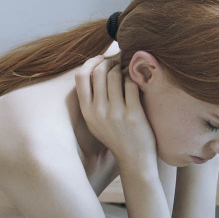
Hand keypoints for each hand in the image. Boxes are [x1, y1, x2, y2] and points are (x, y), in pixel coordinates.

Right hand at [75, 54, 158, 173]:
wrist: (134, 158)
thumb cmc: (116, 136)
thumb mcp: (95, 121)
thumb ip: (92, 99)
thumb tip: (95, 68)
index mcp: (87, 112)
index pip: (81, 77)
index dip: (91, 63)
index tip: (101, 59)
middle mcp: (98, 112)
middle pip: (99, 72)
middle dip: (110, 63)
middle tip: (118, 65)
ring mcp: (115, 113)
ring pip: (115, 75)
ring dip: (123, 69)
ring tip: (128, 74)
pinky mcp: (133, 114)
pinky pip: (132, 84)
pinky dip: (135, 79)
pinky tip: (137, 84)